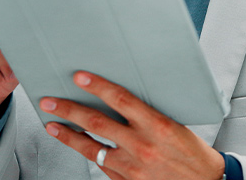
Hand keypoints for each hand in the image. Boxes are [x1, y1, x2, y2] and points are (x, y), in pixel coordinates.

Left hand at [40, 72, 224, 179]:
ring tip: (53, 125)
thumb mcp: (176, 126)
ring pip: (92, 148)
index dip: (97, 86)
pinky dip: (88, 154)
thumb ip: (149, 114)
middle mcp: (142, 146)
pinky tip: (78, 146)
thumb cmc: (195, 156)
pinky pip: (102, 166)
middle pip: (97, 122)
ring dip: (68, 135)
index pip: (121, 99)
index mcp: (158, 126)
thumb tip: (123, 98)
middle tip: (50, 101)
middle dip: (69, 109)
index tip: (80, 77)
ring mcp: (132, 167)